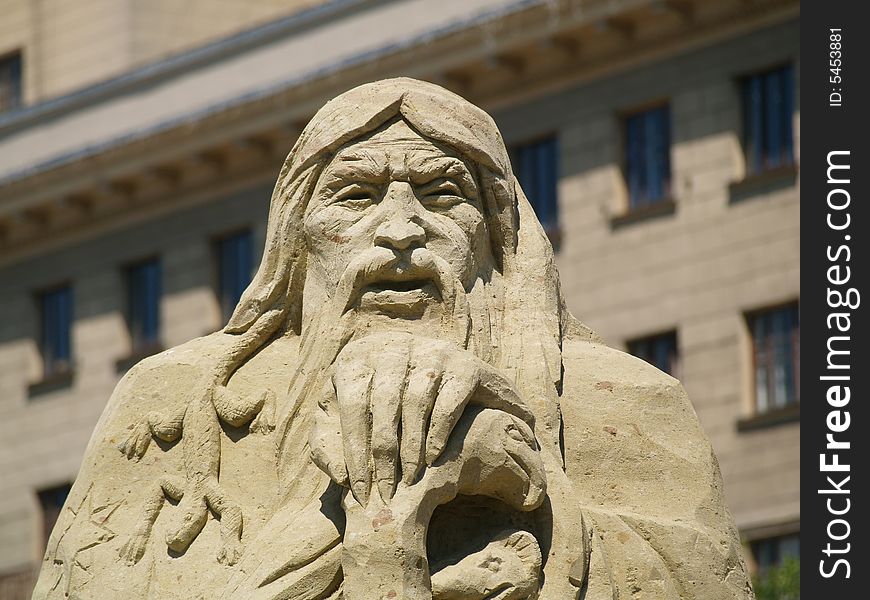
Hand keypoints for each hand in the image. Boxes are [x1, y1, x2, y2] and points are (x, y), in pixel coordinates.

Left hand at [310, 331, 535, 505]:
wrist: (453, 383)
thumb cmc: (389, 408)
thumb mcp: (352, 419)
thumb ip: (332, 444)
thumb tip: (340, 475)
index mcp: (359, 356)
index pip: (351, 404)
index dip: (353, 451)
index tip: (360, 491)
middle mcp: (394, 347)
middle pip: (383, 403)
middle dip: (383, 454)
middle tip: (386, 491)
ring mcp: (432, 351)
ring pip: (416, 401)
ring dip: (411, 447)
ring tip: (410, 479)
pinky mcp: (464, 364)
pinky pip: (448, 401)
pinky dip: (438, 434)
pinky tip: (433, 459)